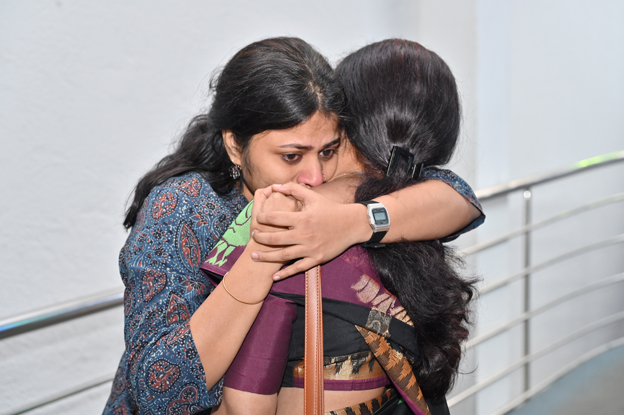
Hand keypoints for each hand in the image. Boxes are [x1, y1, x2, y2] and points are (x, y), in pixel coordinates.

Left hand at [251, 183, 365, 279]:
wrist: (352, 224)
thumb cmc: (330, 209)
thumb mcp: (312, 196)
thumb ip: (293, 189)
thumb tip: (275, 186)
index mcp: (302, 218)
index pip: (276, 218)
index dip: (263, 218)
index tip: (257, 219)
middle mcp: (304, 234)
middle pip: (276, 238)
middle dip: (261, 238)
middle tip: (253, 236)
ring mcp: (310, 248)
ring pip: (283, 255)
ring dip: (267, 257)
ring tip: (254, 256)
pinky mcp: (317, 258)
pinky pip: (298, 268)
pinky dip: (286, 272)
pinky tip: (275, 276)